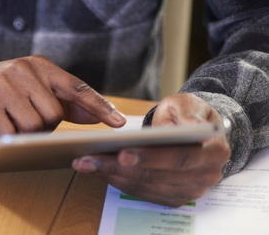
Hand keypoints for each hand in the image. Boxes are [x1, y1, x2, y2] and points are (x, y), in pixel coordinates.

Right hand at [0, 55, 125, 136]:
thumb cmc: (6, 91)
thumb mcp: (35, 88)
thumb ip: (66, 101)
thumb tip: (99, 117)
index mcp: (39, 65)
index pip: (75, 86)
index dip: (98, 105)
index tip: (119, 123)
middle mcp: (21, 70)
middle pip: (54, 114)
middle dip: (47, 126)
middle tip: (32, 123)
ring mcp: (1, 86)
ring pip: (33, 125)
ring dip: (27, 134)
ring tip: (14, 125)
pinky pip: (9, 133)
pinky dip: (9, 139)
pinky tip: (0, 130)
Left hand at [72, 93, 230, 206]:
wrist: (196, 132)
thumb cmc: (188, 115)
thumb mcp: (187, 103)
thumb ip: (184, 112)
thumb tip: (180, 127)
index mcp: (214, 151)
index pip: (180, 158)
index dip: (151, 157)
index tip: (122, 153)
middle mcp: (206, 175)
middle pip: (158, 176)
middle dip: (120, 168)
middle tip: (89, 159)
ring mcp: (190, 190)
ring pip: (146, 187)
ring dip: (113, 176)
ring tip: (85, 163)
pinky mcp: (174, 196)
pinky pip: (142, 193)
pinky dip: (118, 182)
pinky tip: (98, 169)